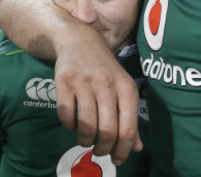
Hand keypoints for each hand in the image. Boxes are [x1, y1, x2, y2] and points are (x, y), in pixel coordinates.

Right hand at [53, 23, 142, 164]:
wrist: (80, 40)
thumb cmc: (105, 70)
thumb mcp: (122, 88)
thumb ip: (130, 118)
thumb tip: (137, 148)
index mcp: (126, 88)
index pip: (128, 128)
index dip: (123, 150)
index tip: (117, 159)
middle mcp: (107, 85)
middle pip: (107, 131)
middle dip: (103, 148)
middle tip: (100, 151)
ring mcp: (85, 83)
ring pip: (86, 126)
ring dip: (85, 140)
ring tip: (86, 139)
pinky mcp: (64, 82)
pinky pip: (66, 115)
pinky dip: (69, 126)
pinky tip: (73, 122)